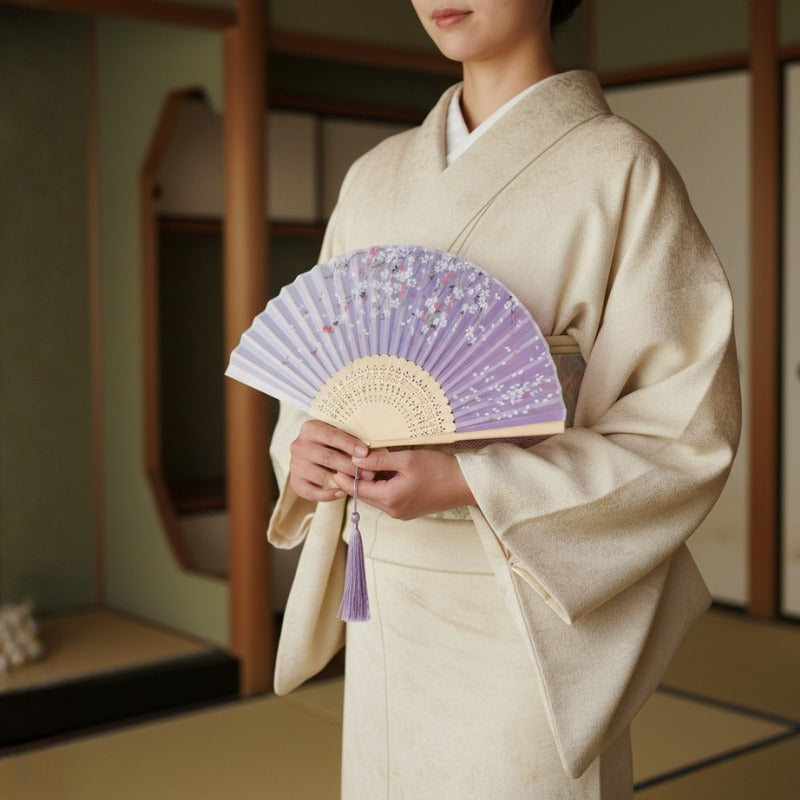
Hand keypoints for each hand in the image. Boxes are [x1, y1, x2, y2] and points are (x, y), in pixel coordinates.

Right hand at [289, 420, 373, 502]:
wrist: (317, 451)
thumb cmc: (336, 442)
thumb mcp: (342, 433)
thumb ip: (353, 439)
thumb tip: (371, 451)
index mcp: (311, 428)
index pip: (331, 436)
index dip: (349, 444)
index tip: (365, 452)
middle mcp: (299, 445)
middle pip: (328, 457)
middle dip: (351, 467)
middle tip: (369, 474)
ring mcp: (295, 464)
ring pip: (322, 476)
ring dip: (343, 482)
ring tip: (359, 484)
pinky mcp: (295, 481)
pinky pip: (311, 492)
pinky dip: (327, 495)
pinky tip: (342, 493)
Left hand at [333, 448, 475, 519]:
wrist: (466, 485)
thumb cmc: (439, 469)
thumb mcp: (406, 459)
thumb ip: (378, 460)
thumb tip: (355, 459)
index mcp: (390, 499)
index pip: (357, 489)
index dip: (344, 476)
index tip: (334, 463)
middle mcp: (393, 510)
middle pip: (365, 494)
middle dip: (356, 477)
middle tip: (349, 458)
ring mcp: (401, 512)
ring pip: (376, 495)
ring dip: (370, 480)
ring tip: (369, 460)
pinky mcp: (408, 510)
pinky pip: (387, 497)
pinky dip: (382, 485)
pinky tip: (386, 469)